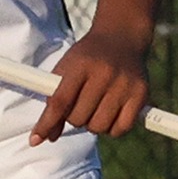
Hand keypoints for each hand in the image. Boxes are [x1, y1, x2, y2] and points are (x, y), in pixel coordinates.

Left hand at [31, 30, 151, 146]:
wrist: (122, 38)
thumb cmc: (88, 59)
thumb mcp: (67, 70)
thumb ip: (55, 102)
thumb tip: (47, 137)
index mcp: (80, 65)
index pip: (60, 101)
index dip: (47, 123)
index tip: (36, 139)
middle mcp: (104, 74)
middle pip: (79, 117)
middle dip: (74, 118)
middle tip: (80, 107)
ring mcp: (125, 84)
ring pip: (99, 126)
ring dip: (93, 124)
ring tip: (95, 111)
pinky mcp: (141, 94)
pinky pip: (122, 128)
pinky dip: (112, 129)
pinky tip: (110, 117)